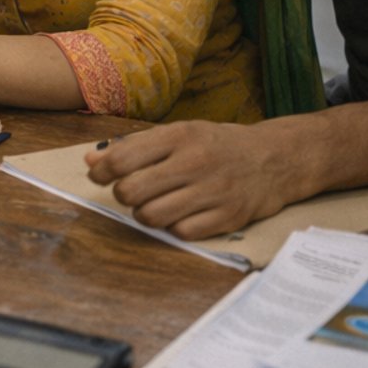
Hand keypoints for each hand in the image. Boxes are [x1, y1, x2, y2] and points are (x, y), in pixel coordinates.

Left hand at [84, 121, 290, 239]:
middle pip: (132, 191)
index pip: (122, 159)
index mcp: (179, 136)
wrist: (275, 158)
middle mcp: (196, 162)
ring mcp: (214, 191)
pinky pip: (182, 233)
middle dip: (122, 195)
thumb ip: (134, 147)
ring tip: (152, 204)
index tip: (100, 176)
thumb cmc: (216, 144)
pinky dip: (173, 227)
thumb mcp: (177, 134)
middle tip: (130, 192)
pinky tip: (179, 215)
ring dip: (144, 214)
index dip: (102, 172)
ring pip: (152, 216)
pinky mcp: (229, 217)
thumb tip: (92, 161)